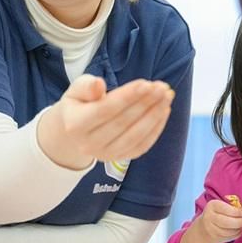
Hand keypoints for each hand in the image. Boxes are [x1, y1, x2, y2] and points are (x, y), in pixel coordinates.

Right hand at [40, 76, 174, 168]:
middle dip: (145, 103)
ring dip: (154, 115)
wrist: (75, 131)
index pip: (105, 110)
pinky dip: (155, 128)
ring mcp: (105, 154)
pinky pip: (141, 146)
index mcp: (75, 125)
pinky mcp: (119, 159)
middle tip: (162, 87)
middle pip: (122, 122)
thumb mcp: (76, 91)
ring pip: (135, 136)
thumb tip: (99, 84)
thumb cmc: (79, 104)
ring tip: (167, 96)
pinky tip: (164, 110)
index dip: (127, 97)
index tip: (146, 83)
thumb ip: (86, 86)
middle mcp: (88, 144)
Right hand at [198, 199, 241, 242]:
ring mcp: (210, 228)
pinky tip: (236, 230)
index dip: (238, 212)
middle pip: (228, 222)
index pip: (228, 209)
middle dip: (240, 222)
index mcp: (212, 205)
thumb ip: (232, 207)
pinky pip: (230, 237)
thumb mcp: (221, 206)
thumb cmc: (217, 214)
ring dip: (239, 229)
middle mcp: (209, 217)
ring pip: (230, 231)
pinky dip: (236, 234)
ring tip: (241, 225)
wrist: (203, 228)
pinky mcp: (214, 238)